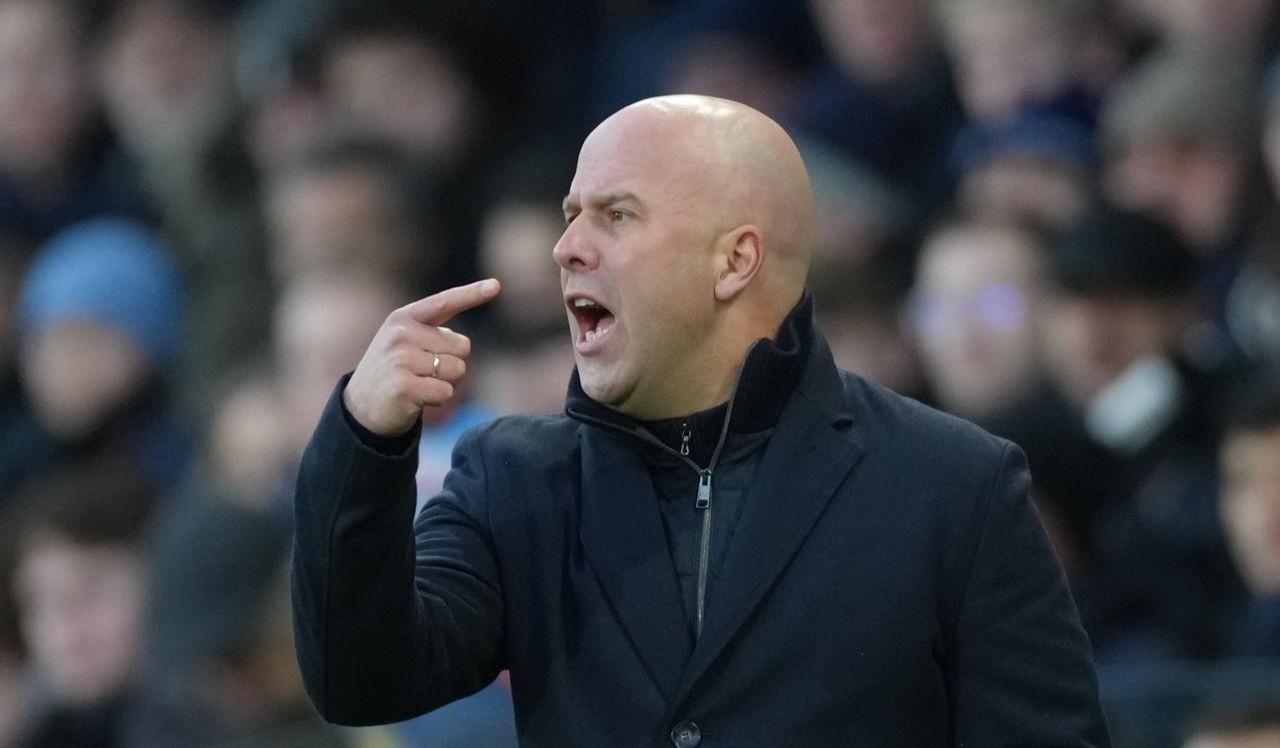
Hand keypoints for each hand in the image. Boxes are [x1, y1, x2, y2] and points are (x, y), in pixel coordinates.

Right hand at [343, 279, 500, 435]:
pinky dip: (438, 399)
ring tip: (419, 383)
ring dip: (445, 382)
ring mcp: (401, 359)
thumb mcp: (405, 341)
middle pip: (463, 347)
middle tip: (423, 372)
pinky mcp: (404, 386)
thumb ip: (433, 334)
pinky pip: (446, 392)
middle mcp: (401, 334)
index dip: (472, 293)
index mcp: (404, 318)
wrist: (362, 405)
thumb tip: (463, 344)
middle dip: (451, 363)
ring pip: (457, 370)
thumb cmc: (394, 369)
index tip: (496, 285)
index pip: (445, 302)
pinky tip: (416, 398)